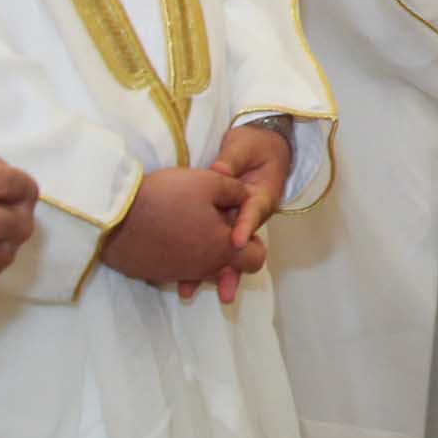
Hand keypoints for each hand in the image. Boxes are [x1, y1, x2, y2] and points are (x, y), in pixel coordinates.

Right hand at [97, 165, 255, 295]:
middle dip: (224, 247)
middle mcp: (202, 269)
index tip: (238, 224)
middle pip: (225, 266)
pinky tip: (164, 232)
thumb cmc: (166, 197)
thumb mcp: (209, 182)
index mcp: (222, 250)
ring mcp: (175, 273)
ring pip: (198, 267)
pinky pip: (173, 267)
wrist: (111, 217)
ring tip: (186, 222)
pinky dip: (175, 253)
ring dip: (198, 250)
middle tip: (210, 221)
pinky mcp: (151, 273)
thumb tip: (245, 197)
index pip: (255, 261)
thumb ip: (235, 191)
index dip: (254, 243)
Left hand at [201, 120, 295, 304]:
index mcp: (260, 196)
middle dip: (229, 268)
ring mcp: (231, 222)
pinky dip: (195, 263)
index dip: (244, 226)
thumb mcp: (244, 147)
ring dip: (208, 274)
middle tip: (224, 292)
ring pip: (221, 251)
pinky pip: (207, 245)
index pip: (253, 212)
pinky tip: (176, 279)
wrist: (258, 148)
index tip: (235, 241)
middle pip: (238, 245)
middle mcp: (247, 215)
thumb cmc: (253, 145)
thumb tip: (217, 172)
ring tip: (189, 293)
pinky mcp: (217, 224)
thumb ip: (231, 160)